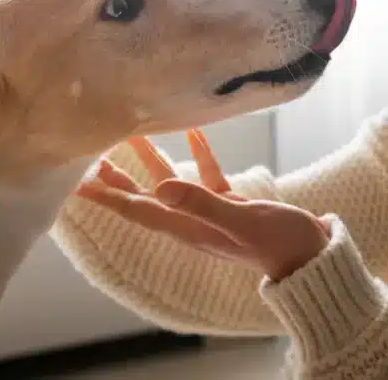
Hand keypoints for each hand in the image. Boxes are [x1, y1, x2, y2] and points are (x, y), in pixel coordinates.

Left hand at [76, 130, 330, 281]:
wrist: (310, 256)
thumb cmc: (277, 242)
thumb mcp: (239, 221)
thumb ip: (201, 203)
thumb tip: (160, 188)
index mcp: (187, 227)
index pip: (136, 209)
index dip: (105, 196)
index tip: (76, 182)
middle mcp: (191, 221)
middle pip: (144, 196)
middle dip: (118, 177)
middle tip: (90, 154)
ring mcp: (210, 213)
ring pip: (172, 182)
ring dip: (153, 159)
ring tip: (134, 132)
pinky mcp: (231, 205)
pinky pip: (208, 177)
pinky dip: (199, 155)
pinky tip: (197, 132)